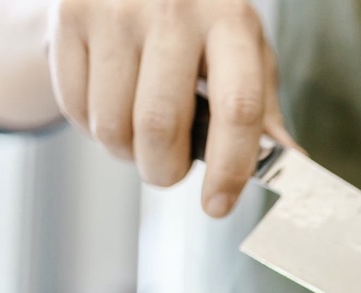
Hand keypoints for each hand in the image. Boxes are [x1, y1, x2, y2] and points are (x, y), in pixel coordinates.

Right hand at [45, 0, 297, 216]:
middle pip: (160, 125)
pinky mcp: (68, 14)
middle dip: (164, 170)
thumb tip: (292, 164)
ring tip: (139, 135)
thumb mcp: (244, 52)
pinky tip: (110, 105)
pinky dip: (92, 128)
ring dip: (126, 153)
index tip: (217, 206)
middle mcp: (172, 7)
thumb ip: (262, 109)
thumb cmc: (204, 23)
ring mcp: (115, 8)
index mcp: (230, 19)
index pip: (237, 108)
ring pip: (112, 125)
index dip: (229, 168)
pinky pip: (75, 107)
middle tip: (167, 170)